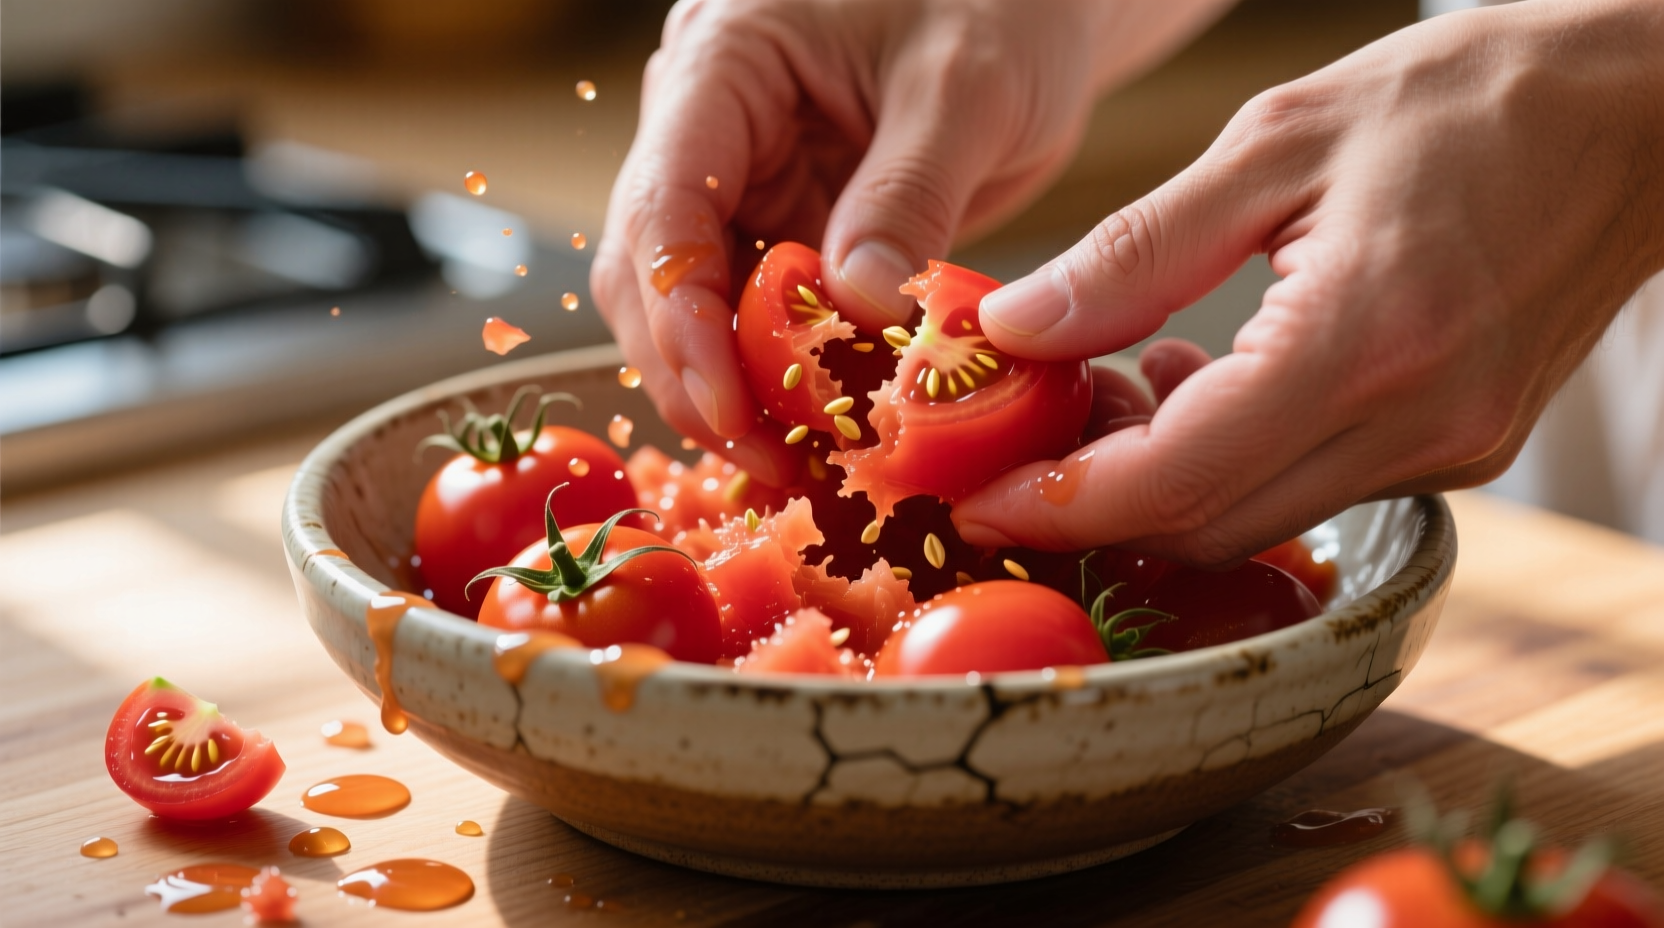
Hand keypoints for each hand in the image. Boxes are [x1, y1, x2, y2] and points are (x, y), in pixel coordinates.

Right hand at [591, 0, 1231, 484]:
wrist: (1032, 4)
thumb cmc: (1002, 4)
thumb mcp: (968, 88)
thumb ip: (908, 194)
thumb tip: (856, 312)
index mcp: (723, 62)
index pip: (664, 202)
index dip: (683, 317)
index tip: (732, 404)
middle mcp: (708, 126)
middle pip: (653, 272)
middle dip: (701, 376)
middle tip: (774, 462)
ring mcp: (742, 180)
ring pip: (693, 308)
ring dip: (735, 392)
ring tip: (801, 466)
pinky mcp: (784, 226)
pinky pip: (757, 315)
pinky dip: (782, 377)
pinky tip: (821, 433)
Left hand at [953, 0, 1663, 562]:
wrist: (1635, 112)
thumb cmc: (1461, 102)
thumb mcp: (1275, 146)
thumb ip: (1135, 253)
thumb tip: (1017, 327)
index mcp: (1364, 340)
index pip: (1176, 479)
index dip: (1059, 504)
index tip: (978, 500)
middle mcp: (1417, 423)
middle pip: (1207, 526)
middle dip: (1094, 504)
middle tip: (1025, 438)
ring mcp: (1449, 450)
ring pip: (1257, 519)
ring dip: (1161, 481)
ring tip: (1114, 383)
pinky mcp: (1463, 449)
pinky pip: (1312, 489)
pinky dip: (1233, 461)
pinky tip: (1200, 378)